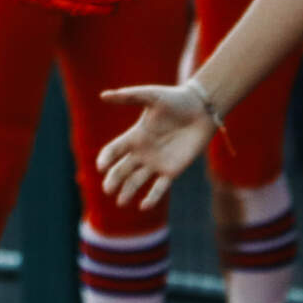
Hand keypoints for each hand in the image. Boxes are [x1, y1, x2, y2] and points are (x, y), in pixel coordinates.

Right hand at [96, 78, 220, 210]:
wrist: (202, 110)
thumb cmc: (176, 99)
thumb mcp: (151, 95)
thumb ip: (128, 96)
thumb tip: (103, 96)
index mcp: (134, 135)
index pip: (114, 150)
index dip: (106, 158)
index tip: (101, 167)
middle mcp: (142, 152)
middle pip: (122, 169)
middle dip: (114, 180)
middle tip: (108, 190)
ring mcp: (156, 163)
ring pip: (136, 181)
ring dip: (127, 192)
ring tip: (120, 202)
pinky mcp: (172, 171)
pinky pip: (159, 187)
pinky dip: (151, 198)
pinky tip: (143, 206)